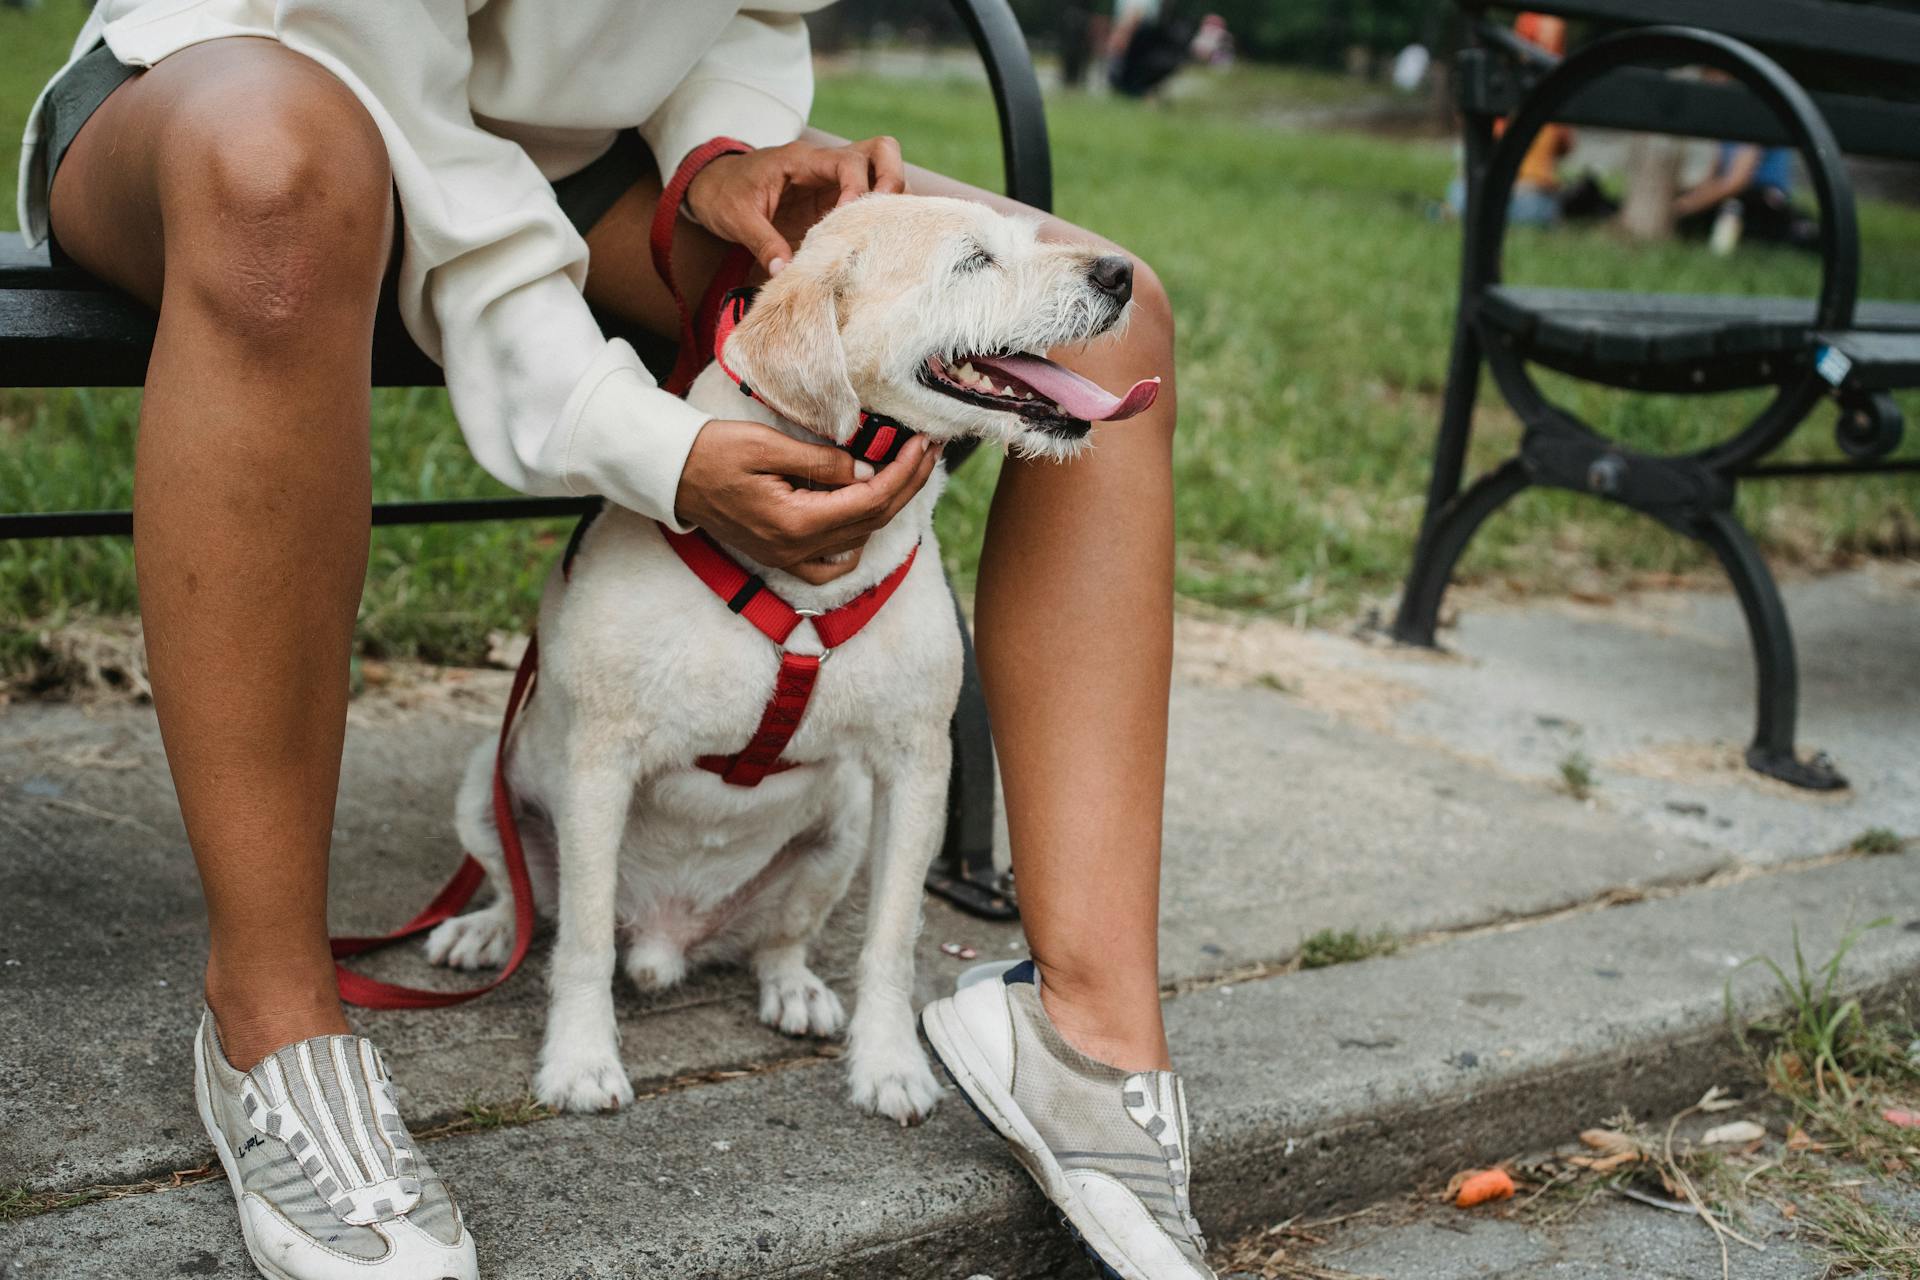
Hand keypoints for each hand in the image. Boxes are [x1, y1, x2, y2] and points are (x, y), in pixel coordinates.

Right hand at [674, 419, 939, 585]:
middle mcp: (796, 549)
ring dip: (888, 506)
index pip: (870, 501)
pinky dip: (856, 540)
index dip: (904, 473)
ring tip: (907, 470)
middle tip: (930, 451)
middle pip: (873, 521)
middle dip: (908, 484)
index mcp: (796, 523)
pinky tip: (865, 513)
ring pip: (859, 539)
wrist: (671, 475)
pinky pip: (831, 562)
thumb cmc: (713, 452)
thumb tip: (866, 471)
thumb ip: (822, 462)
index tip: (923, 445)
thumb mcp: (768, 445)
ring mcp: (789, 557)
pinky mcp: (781, 555)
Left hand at [685, 137, 906, 273]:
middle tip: (883, 217)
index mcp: (801, 161)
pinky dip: (877, 216)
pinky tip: (869, 243)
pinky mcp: (833, 201)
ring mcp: (833, 182)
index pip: (849, 161)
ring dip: (890, 200)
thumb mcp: (737, 218)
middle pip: (881, 152)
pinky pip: (868, 199)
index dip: (860, 189)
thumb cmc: (723, 194)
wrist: (710, 186)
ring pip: (882, 173)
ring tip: (880, 234)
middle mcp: (825, 165)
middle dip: (892, 181)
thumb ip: (762, 243)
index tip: (848, 221)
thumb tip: (786, 273)